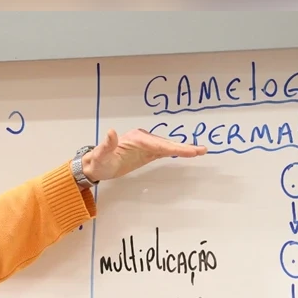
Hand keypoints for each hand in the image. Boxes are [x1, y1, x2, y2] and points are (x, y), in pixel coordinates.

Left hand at [82, 128, 206, 181]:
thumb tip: (111, 132)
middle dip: (184, 147)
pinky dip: (176, 151)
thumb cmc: (98, 162)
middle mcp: (143, 138)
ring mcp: (145, 144)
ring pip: (167, 146)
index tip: (189, 151)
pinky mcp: (146, 152)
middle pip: (166, 144)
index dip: (175, 148)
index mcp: (136, 138)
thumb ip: (105, 145)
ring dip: (183, 149)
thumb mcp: (100, 156)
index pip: (159, 144)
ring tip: (200, 151)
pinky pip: (164, 150)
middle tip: (202, 150)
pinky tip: (187, 152)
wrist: (96, 165)